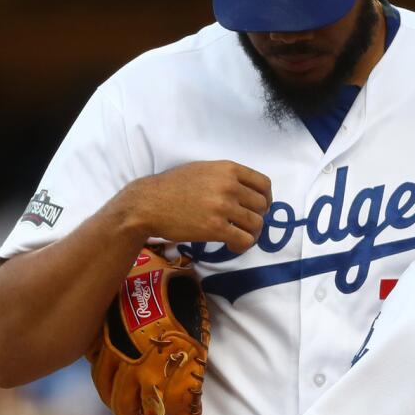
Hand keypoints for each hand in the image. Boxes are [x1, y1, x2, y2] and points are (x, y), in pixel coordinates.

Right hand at [118, 161, 271, 253]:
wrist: (148, 203)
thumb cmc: (172, 186)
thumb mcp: (203, 169)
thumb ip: (226, 177)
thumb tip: (248, 192)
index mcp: (228, 169)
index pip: (264, 184)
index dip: (266, 198)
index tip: (259, 208)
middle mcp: (229, 186)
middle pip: (262, 206)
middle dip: (257, 217)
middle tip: (245, 225)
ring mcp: (223, 207)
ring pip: (256, 224)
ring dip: (251, 234)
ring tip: (239, 237)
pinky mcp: (215, 228)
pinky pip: (244, 240)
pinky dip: (242, 246)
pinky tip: (232, 246)